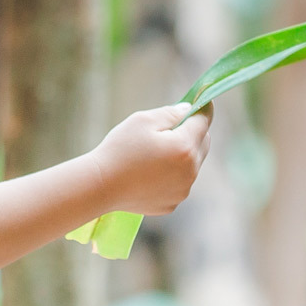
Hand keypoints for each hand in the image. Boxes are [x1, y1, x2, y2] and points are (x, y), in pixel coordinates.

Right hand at [92, 104, 211, 215]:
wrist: (101, 186)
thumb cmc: (120, 149)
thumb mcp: (143, 120)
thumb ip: (171, 113)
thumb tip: (189, 110)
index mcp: (185, 147)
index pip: (204, 121)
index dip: (203, 109)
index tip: (201, 102)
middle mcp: (190, 171)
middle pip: (203, 143)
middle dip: (193, 132)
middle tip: (174, 126)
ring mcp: (183, 190)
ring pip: (193, 165)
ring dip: (183, 154)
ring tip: (156, 152)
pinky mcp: (172, 203)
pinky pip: (180, 183)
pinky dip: (173, 174)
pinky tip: (150, 172)